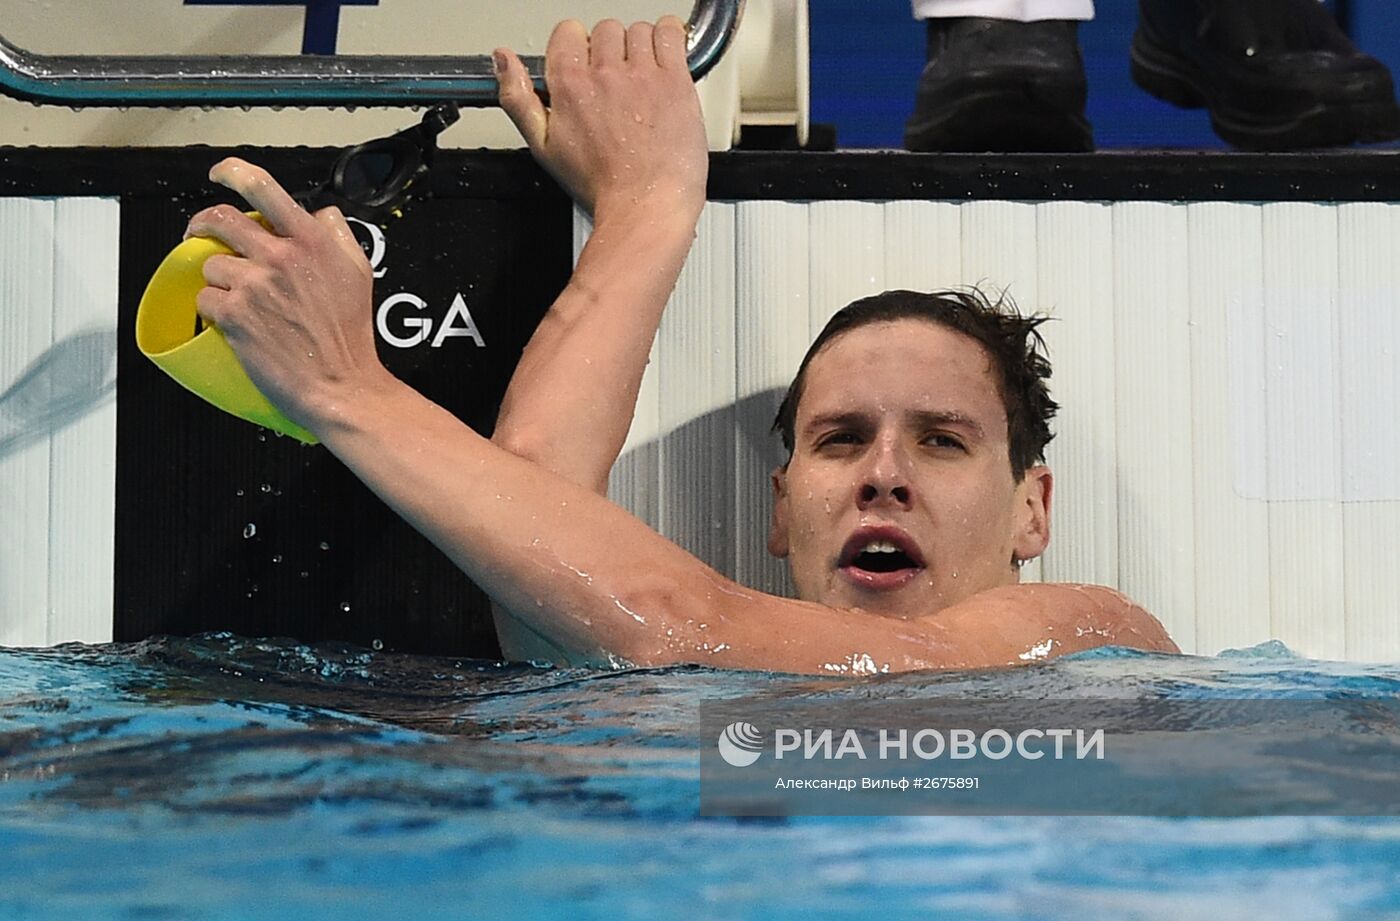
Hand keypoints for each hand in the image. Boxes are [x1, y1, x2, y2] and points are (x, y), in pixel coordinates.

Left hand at [185, 159, 389, 434]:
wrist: (340, 385)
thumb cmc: (351, 336)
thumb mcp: (359, 272)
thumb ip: (337, 235)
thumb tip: (320, 214)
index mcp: (311, 241)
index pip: (262, 187)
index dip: (232, 172)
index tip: (221, 174)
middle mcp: (280, 257)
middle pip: (221, 218)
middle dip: (202, 223)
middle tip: (199, 233)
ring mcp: (254, 286)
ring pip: (212, 264)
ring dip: (219, 280)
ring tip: (239, 300)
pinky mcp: (234, 316)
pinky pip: (205, 298)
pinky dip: (214, 309)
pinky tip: (234, 322)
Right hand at [494, 17, 707, 223]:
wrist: (645, 205)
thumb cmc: (601, 185)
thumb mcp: (542, 147)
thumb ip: (517, 97)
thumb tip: (502, 60)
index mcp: (570, 85)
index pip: (568, 32)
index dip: (578, 48)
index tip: (587, 66)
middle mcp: (605, 73)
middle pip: (605, 29)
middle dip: (611, 50)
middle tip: (618, 81)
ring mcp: (643, 75)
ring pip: (639, 30)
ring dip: (640, 47)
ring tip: (643, 78)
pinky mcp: (675, 81)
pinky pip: (671, 34)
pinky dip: (670, 37)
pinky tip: (666, 59)